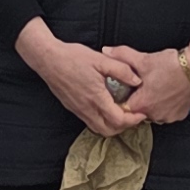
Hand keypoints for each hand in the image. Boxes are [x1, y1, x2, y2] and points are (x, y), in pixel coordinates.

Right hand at [17, 25, 145, 136]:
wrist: (47, 59)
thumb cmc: (72, 57)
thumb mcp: (101, 59)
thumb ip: (121, 70)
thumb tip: (137, 81)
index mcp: (96, 97)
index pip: (118, 120)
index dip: (133, 120)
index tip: (141, 113)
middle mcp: (86, 108)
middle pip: (109, 131)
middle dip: (124, 127)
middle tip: (133, 115)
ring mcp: (78, 110)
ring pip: (99, 129)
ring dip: (112, 126)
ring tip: (120, 112)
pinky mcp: (73, 108)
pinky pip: (90, 122)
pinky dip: (102, 121)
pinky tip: (105, 108)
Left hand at [104, 41, 189, 125]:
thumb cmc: (173, 65)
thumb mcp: (143, 59)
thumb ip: (122, 55)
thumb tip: (107, 51)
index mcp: (142, 104)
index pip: (123, 108)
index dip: (124, 98)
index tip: (127, 90)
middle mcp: (155, 114)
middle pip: (139, 111)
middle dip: (139, 99)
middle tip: (143, 85)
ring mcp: (168, 116)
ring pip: (153, 112)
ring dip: (152, 103)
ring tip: (157, 87)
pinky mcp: (179, 115)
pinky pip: (167, 113)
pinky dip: (165, 104)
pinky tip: (167, 91)